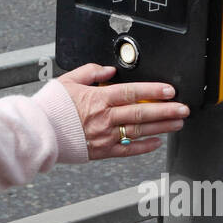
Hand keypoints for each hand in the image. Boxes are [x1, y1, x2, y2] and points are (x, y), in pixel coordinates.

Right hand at [56, 63, 189, 159]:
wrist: (38, 132)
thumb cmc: (50, 107)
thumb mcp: (68, 80)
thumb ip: (90, 72)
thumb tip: (108, 70)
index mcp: (97, 99)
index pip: (132, 92)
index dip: (153, 91)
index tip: (169, 90)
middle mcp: (104, 118)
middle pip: (141, 113)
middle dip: (166, 110)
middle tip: (183, 108)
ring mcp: (104, 136)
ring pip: (139, 131)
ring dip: (161, 127)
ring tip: (177, 123)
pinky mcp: (101, 151)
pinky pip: (127, 150)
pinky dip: (144, 147)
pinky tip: (157, 142)